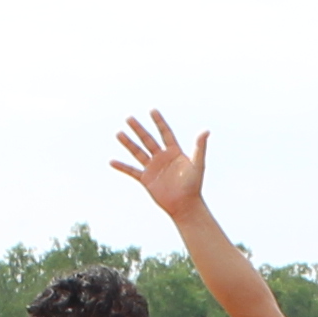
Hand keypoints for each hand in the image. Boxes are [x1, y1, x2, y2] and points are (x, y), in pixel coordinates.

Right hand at [108, 109, 207, 223]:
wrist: (185, 206)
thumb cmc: (194, 186)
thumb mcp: (197, 164)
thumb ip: (200, 147)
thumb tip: (206, 131)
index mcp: (174, 152)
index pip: (165, 133)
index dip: (159, 122)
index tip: (152, 110)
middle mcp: (162, 158)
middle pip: (148, 140)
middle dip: (139, 129)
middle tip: (129, 118)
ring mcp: (153, 168)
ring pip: (138, 152)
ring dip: (128, 143)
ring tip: (119, 133)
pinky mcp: (146, 179)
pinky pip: (132, 171)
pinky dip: (122, 167)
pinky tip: (112, 161)